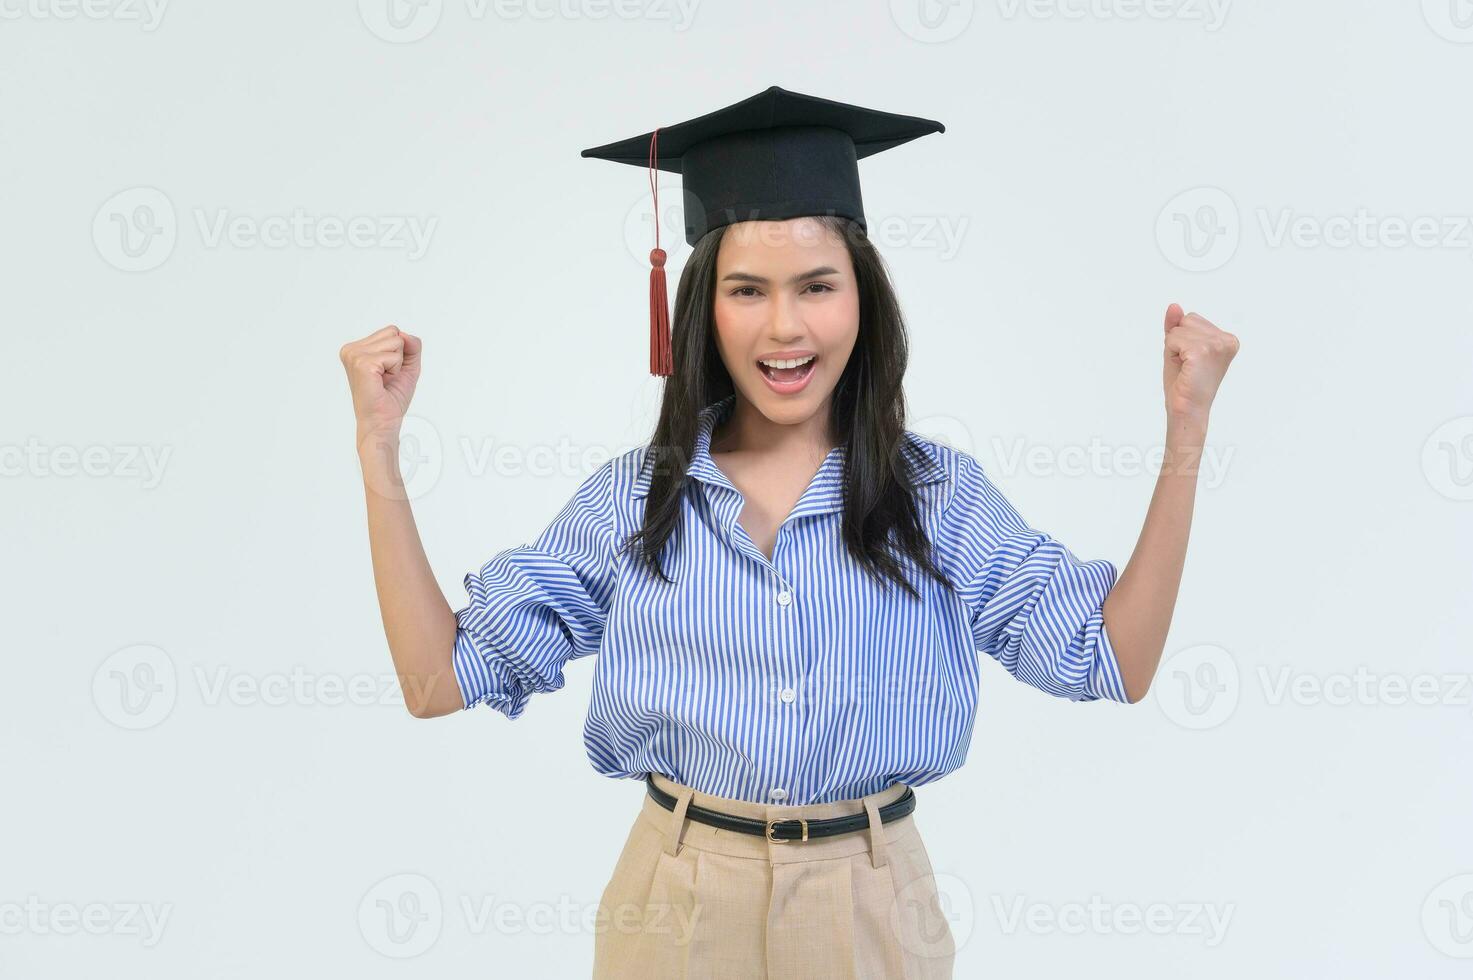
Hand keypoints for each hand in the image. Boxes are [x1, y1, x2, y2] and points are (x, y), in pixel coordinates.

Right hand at [339, 325, 421, 439]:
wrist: (382, 422)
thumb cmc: (391, 398)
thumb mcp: (407, 366)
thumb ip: (411, 346)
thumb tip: (405, 334)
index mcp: (356, 348)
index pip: (391, 331)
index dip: (398, 353)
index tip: (387, 372)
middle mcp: (351, 349)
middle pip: (394, 332)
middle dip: (399, 356)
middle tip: (386, 377)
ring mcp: (354, 355)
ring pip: (396, 341)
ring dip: (397, 364)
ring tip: (384, 379)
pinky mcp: (362, 363)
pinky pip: (395, 355)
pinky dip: (396, 370)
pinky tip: (382, 382)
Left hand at [1162, 304, 1237, 424]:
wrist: (1186, 409)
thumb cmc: (1184, 384)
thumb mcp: (1179, 348)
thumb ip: (1177, 326)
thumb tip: (1174, 306)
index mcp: (1227, 339)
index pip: (1192, 319)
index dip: (1183, 339)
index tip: (1191, 361)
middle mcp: (1227, 340)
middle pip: (1186, 320)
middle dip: (1178, 341)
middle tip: (1186, 365)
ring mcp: (1216, 345)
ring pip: (1178, 330)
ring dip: (1174, 349)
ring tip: (1185, 368)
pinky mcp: (1202, 351)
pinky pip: (1173, 339)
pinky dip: (1171, 353)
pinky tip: (1183, 369)